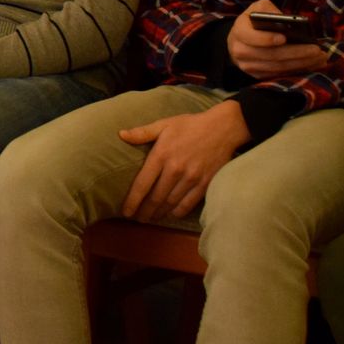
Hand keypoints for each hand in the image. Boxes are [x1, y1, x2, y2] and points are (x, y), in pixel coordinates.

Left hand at [119, 101, 250, 220]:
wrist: (223, 128)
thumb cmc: (190, 125)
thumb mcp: (164, 124)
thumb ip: (142, 132)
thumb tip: (121, 135)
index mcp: (162, 155)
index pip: (142, 184)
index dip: (132, 200)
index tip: (126, 212)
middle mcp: (175, 169)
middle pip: (155, 198)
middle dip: (144, 211)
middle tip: (137, 218)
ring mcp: (191, 178)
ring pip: (170, 203)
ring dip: (159, 213)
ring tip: (151, 217)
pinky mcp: (205, 184)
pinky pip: (189, 204)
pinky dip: (178, 212)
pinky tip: (171, 214)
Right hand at [227, 0, 326, 78]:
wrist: (240, 40)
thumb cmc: (254, 21)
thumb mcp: (259, 9)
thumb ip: (270, 11)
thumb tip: (288, 22)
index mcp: (239, 31)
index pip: (251, 37)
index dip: (267, 39)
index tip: (285, 37)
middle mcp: (240, 51)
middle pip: (271, 55)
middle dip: (296, 53)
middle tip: (316, 50)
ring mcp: (248, 66)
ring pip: (278, 67)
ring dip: (301, 63)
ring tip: (320, 57)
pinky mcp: (257, 76)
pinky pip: (279, 75)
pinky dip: (298, 70)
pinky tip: (312, 64)